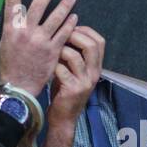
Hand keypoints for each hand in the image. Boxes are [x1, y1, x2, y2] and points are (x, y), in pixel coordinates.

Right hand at [0, 0, 77, 94]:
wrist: (18, 86)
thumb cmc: (10, 64)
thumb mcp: (5, 42)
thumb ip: (14, 27)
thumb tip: (19, 13)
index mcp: (11, 28)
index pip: (12, 0)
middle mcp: (26, 32)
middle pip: (38, 4)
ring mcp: (40, 41)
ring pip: (55, 17)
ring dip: (65, 5)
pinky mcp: (53, 50)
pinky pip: (64, 33)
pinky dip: (70, 23)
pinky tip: (74, 17)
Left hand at [40, 26, 104, 146]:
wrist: (64, 117)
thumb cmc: (65, 91)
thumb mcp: (74, 72)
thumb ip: (74, 55)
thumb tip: (65, 32)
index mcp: (96, 67)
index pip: (99, 41)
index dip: (85, 31)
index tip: (71, 28)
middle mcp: (94, 73)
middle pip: (91, 45)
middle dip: (74, 36)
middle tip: (61, 36)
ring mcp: (85, 82)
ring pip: (75, 56)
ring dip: (60, 50)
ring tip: (51, 52)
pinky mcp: (73, 90)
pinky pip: (62, 70)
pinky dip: (53, 65)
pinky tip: (47, 66)